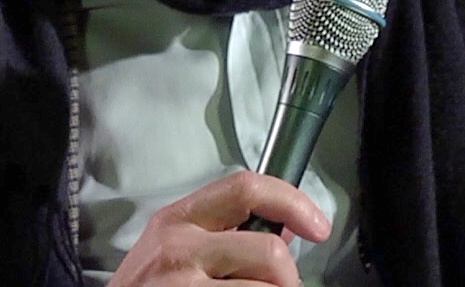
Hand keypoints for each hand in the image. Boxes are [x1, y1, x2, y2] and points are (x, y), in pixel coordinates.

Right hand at [106, 169, 332, 285]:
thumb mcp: (174, 246)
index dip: (293, 202)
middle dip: (287, 276)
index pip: (246, 188)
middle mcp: (179, 247)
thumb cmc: (146, 286)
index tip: (317, 225)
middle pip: (268, 251)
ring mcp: (182, 284)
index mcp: (180, 218)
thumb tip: (286, 229)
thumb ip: (224, 231)